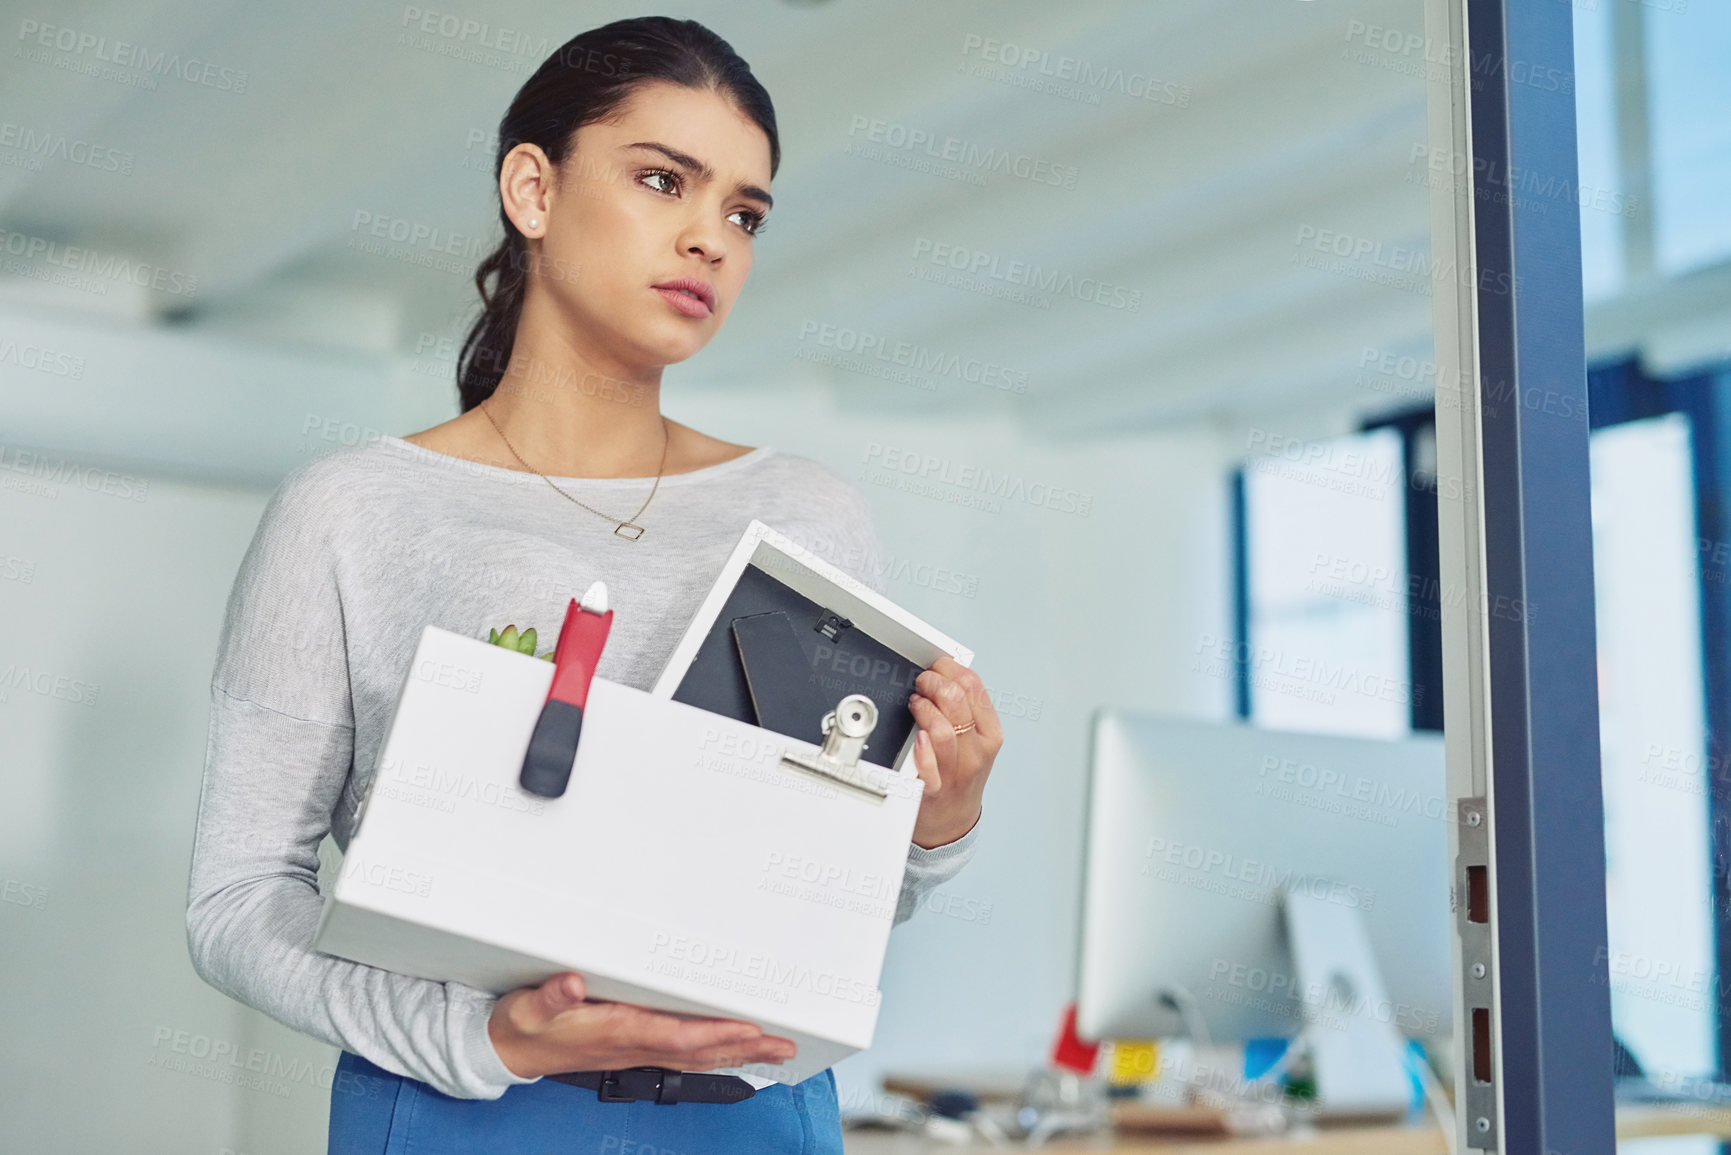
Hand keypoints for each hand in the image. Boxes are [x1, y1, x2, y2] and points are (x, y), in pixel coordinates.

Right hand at [487, 971, 796, 1079]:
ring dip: (737, 1052)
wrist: (508, 1049)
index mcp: (617, 1031)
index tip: (749, 1027)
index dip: (714, 1033)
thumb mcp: (530, 1006)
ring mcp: (635, 1050)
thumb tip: (571, 984)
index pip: (676, 1034)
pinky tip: (732, 1048)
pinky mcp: (633, 1047)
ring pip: (697, 1054)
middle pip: (699, 1049)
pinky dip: (715, 1051)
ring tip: (773, 1048)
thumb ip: (552, 996)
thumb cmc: (525, 1025)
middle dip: (743, 1047)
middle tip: (783, 1045)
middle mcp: (633, 1045)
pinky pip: (685, 1053)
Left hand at [907, 655, 1000, 848]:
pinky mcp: (934, 789)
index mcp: (990, 734)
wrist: (952, 822)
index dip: (949, 668)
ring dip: (923, 707)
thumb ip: (967, 710)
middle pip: (956, 700)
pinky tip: (916, 738)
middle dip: (932, 682)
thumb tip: (948, 673)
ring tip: (915, 704)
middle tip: (921, 682)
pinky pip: (928, 763)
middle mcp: (977, 752)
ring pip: (942, 727)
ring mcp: (956, 771)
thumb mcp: (976, 741)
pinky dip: (921, 747)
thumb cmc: (961, 774)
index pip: (974, 687)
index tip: (936, 666)